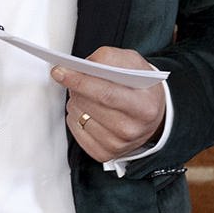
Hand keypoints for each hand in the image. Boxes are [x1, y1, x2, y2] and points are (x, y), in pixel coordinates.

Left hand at [54, 48, 164, 164]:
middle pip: (90, 105)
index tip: (60, 71)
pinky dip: (76, 117)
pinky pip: (76, 131)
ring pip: (79, 117)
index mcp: (144, 106)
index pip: (106, 93)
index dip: (80, 81)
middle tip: (74, 77)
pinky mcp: (104, 154)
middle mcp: (131, 129)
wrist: (153, 118)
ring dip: (75, 101)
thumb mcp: (136, 65)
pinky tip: (88, 111)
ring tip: (87, 95)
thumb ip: (112, 58)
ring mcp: (117, 144)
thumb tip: (85, 65)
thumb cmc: (142, 89)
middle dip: (75, 87)